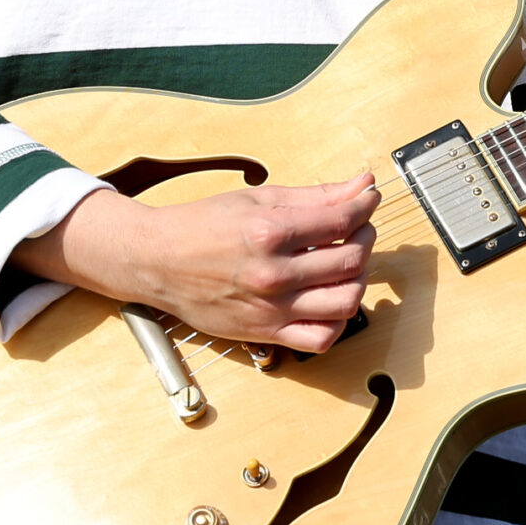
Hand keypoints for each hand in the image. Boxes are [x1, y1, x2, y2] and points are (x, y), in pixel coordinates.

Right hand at [14, 176, 378, 350]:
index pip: (342, 219)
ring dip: (359, 279)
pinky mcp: (266, 334)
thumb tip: (363, 184)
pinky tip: (331, 299)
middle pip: (352, 260)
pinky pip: (321, 339)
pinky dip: (338, 322)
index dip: (365, 206)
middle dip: (366, 238)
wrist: (157, 261)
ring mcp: (270, 308)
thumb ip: (316, 195)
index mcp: (270, 232)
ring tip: (347, 263)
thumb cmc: (203, 225)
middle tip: (357, 228)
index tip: (368, 200)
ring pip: (346, 302)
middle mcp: (273, 274)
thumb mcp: (258, 197)